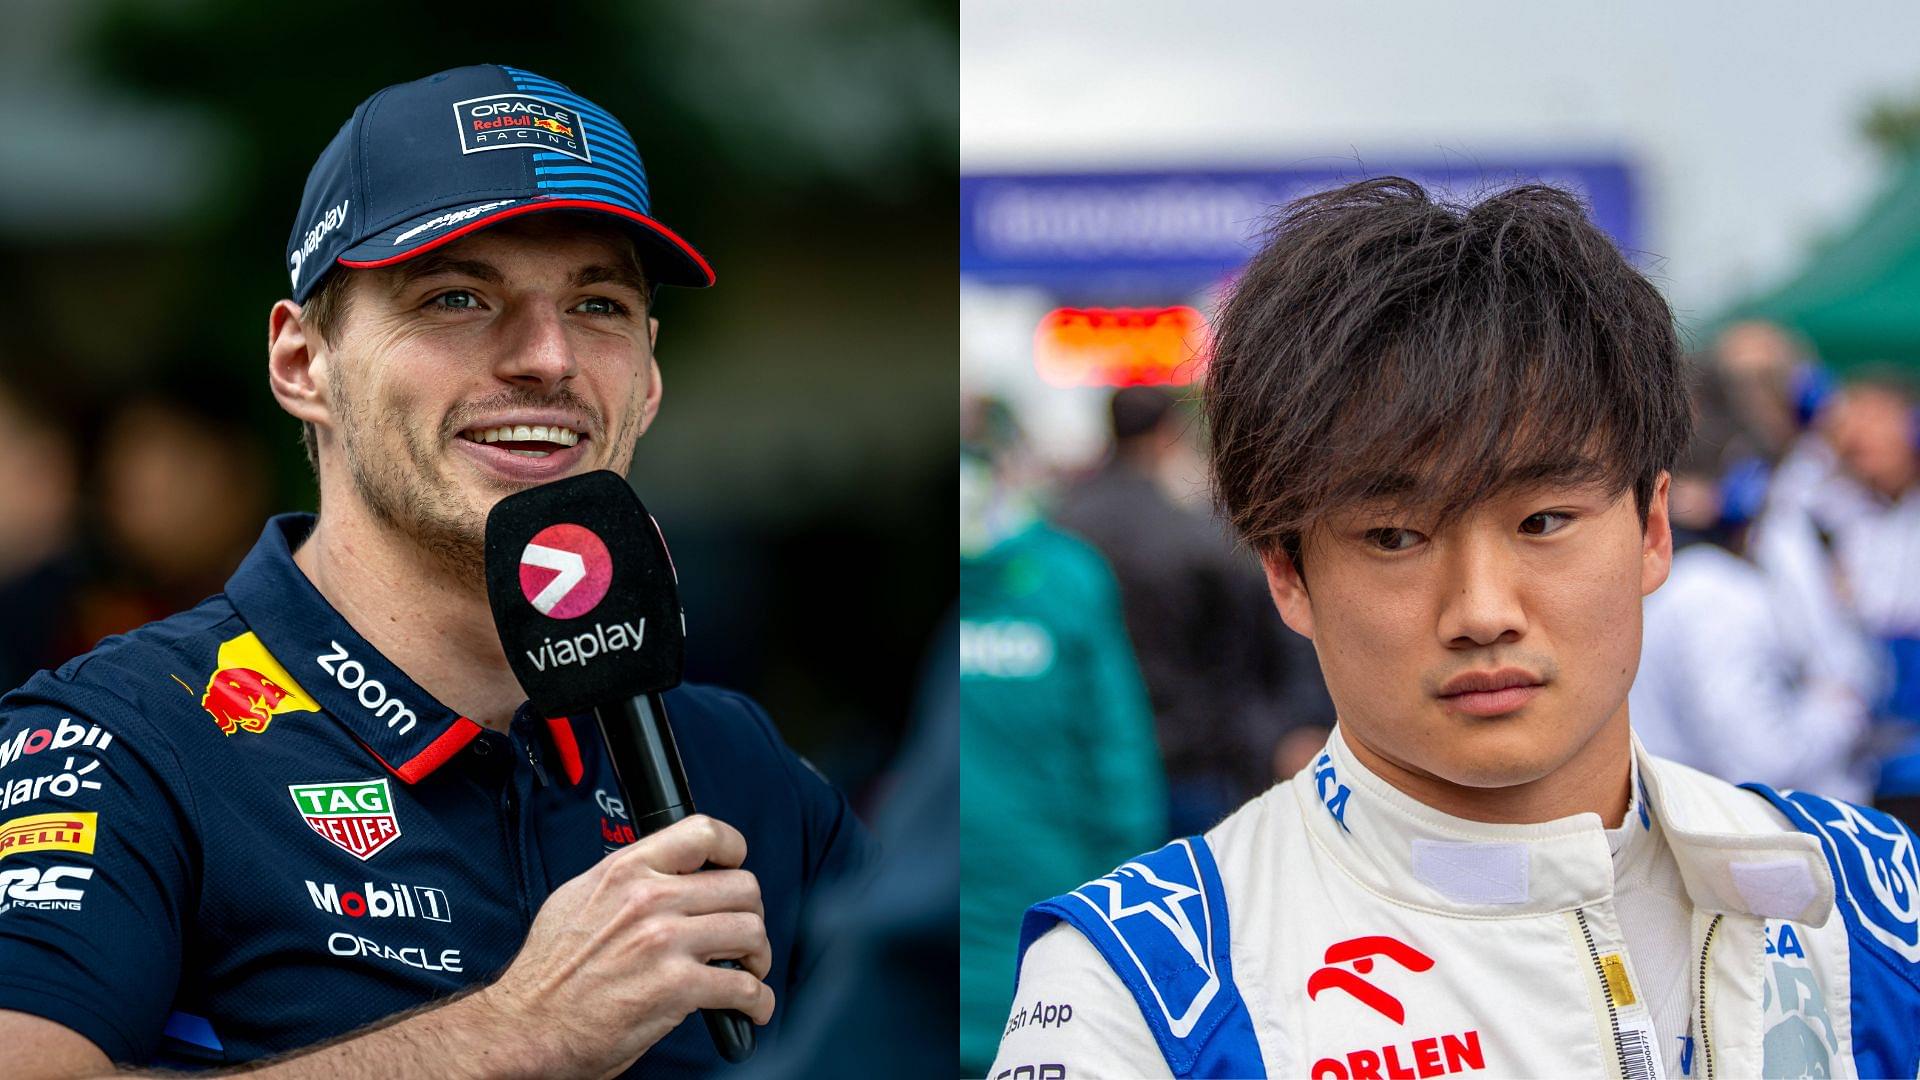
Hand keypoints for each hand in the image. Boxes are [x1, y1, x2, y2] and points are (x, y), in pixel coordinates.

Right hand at [469, 814, 772, 1078]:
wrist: (527, 1027)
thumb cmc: (547, 973)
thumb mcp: (577, 898)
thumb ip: (625, 880)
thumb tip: (661, 872)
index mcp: (626, 871)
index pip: (703, 833)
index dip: (733, 849)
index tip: (735, 867)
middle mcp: (649, 899)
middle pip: (741, 886)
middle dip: (750, 912)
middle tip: (741, 935)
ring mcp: (665, 942)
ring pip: (751, 932)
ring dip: (757, 956)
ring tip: (746, 970)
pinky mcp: (676, 988)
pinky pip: (744, 987)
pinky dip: (757, 1002)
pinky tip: (749, 1008)